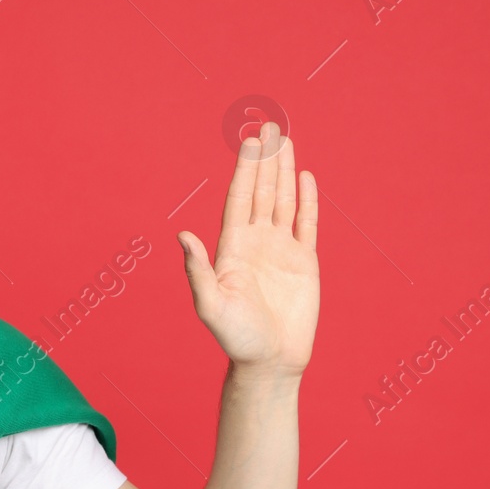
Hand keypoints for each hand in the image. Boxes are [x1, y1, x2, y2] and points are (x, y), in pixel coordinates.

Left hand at [177, 121, 319, 377]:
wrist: (270, 362)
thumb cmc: (236, 338)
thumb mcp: (210, 305)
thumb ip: (198, 270)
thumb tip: (182, 235)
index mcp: (232, 248)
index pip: (239, 199)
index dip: (245, 169)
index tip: (249, 141)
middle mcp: (256, 243)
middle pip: (261, 192)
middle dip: (265, 160)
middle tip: (270, 126)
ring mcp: (281, 251)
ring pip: (283, 201)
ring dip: (285, 172)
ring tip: (287, 141)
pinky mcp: (305, 263)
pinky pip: (307, 224)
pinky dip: (307, 201)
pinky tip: (306, 178)